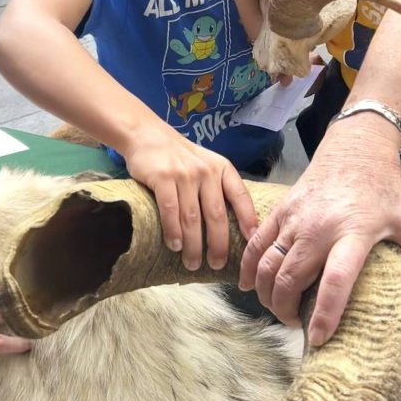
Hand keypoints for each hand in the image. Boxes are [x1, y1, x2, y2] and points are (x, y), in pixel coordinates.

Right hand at [124, 123, 258, 270]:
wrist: (148, 135)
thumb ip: (219, 188)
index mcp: (222, 169)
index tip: (252, 242)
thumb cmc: (181, 158)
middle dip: (218, 244)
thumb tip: (234, 225)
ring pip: (192, 217)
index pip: (241, 197)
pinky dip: (173, 231)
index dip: (248, 220)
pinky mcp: (163, 177)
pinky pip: (170, 210)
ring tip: (193, 263)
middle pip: (216, 215)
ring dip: (194, 245)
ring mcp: (185, 174)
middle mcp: (207, 171)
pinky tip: (175, 246)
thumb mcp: (207, 165)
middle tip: (217, 264)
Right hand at [239, 116, 400, 344]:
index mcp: (354, 234)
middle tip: (295, 323)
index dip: (325, 312)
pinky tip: (249, 285)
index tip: (318, 337)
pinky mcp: (282, 210)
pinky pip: (257, 243)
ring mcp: (296, 219)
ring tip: (277, 307)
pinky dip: (249, 268)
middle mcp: (320, 228)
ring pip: (268, 264)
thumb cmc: (382, 187)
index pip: (336, 280)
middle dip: (285, 310)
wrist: (355, 149)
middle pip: (290, 278)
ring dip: (267, 294)